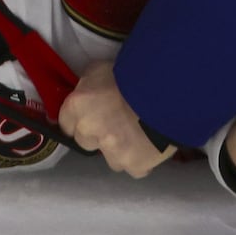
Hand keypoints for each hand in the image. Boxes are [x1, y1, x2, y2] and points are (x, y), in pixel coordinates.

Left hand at [56, 62, 173, 177]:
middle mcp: (89, 131)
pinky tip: (152, 144)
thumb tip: (90, 92)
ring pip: (111, 157)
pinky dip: (142, 158)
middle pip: (86, 141)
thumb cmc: (135, 72)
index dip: (81, 118)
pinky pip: (136, 167)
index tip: (94, 114)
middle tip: (119, 121)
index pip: (66, 122)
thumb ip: (90, 83)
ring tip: (140, 133)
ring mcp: (111, 152)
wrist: (169, 89)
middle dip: (99, 134)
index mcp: (78, 105)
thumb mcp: (104, 67)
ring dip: (121, 149)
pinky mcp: (134, 165)